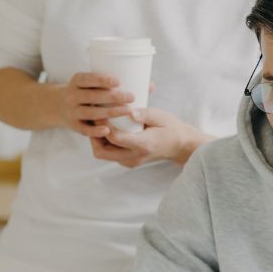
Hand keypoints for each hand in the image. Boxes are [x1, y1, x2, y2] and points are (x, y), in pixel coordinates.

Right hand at [58, 72, 133, 137]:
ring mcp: (72, 112)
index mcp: (76, 81)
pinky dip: (95, 131)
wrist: (59, 106)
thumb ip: (110, 82)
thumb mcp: (89, 82)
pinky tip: (108, 130)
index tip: (118, 82)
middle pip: (92, 96)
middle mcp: (72, 96)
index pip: (87, 79)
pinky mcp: (74, 126)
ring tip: (127, 110)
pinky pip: (85, 129)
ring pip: (91, 113)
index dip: (102, 80)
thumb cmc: (85, 91)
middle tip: (131, 97)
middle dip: (112, 97)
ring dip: (110, 112)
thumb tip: (147, 84)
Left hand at [89, 107, 208, 167]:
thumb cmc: (171, 128)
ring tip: (96, 122)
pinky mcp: (128, 161)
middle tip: (92, 118)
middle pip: (102, 152)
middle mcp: (134, 156)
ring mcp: (130, 161)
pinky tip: (105, 128)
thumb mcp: (161, 117)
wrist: (180, 146)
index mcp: (143, 144)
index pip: (115, 138)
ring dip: (97, 140)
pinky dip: (104, 143)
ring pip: (104, 154)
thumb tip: (129, 111)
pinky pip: (110, 154)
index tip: (98, 110)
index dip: (103, 124)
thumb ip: (145, 114)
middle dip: (93, 136)